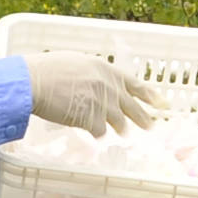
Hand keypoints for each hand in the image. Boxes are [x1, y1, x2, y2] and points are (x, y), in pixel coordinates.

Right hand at [25, 50, 162, 133]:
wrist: (33, 81)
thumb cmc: (48, 70)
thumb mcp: (77, 64)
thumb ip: (94, 75)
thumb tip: (99, 85)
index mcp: (106, 69)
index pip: (136, 84)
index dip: (151, 95)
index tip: (163, 103)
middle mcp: (108, 86)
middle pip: (133, 106)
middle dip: (144, 118)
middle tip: (151, 126)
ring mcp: (102, 104)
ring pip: (120, 123)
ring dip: (120, 129)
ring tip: (122, 133)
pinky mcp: (92, 119)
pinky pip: (100, 132)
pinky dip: (95, 133)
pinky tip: (88, 131)